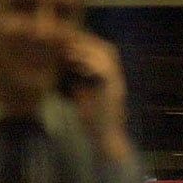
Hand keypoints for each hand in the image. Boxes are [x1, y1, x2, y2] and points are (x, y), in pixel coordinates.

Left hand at [62, 31, 133, 162]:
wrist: (105, 141)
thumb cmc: (93, 123)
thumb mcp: (82, 97)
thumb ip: (78, 83)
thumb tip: (65, 70)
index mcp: (110, 78)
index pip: (103, 52)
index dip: (88, 43)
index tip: (68, 41)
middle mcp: (117, 77)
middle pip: (108, 49)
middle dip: (88, 42)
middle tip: (67, 40)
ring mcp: (118, 83)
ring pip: (108, 55)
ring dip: (88, 50)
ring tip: (70, 50)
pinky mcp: (115, 91)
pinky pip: (105, 70)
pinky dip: (91, 64)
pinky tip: (76, 64)